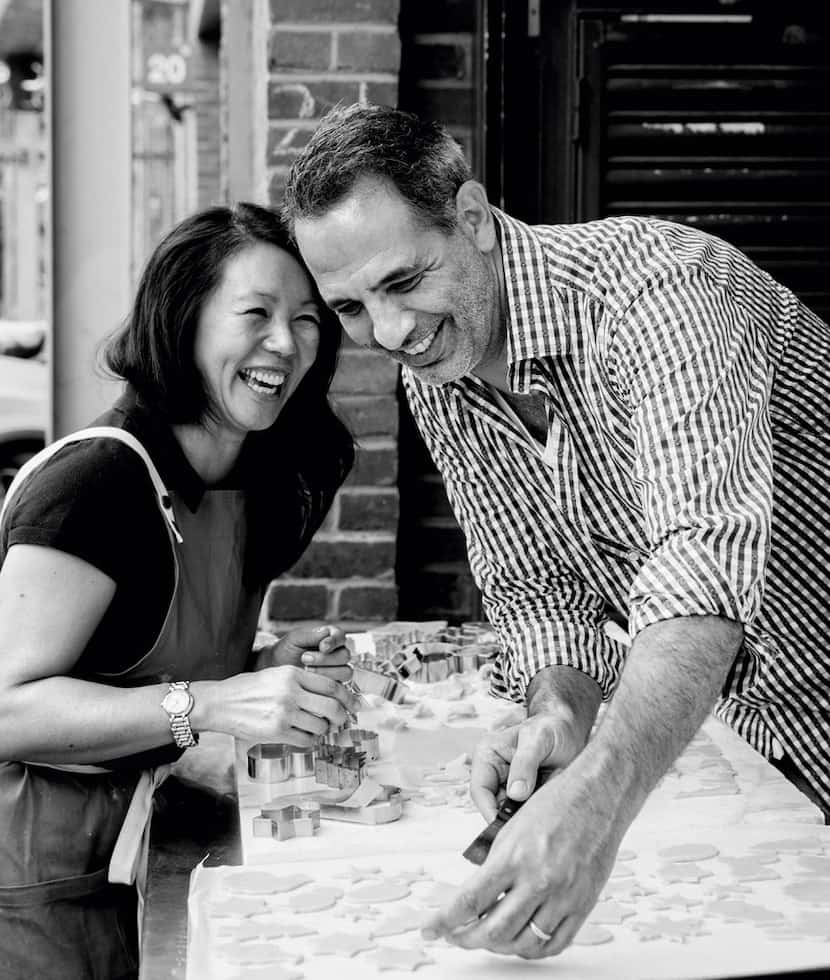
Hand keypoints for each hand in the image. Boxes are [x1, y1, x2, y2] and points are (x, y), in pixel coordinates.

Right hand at [202, 665, 359, 746]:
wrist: (220, 703)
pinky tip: (303, 737)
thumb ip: (301, 682)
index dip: (347, 697)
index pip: (331, 685)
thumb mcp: (276, 675)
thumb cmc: (248, 689)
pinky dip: (310, 741)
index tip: (353, 704)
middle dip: (341, 717)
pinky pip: (306, 740)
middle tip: (341, 721)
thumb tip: (329, 694)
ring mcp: (284, 712)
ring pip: (320, 725)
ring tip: (316, 728)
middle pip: (332, 706)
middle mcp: (291, 692)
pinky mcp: (276, 731)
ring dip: (323, 730)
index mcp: (293, 674)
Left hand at [258, 625, 352, 683]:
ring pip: (345, 672)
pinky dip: (326, 684)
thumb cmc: (284, 651)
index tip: (322, 646)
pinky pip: (339, 687)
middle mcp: (335, 654)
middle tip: (305, 658)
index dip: (334, 641)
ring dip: (327, 672)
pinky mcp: (332, 686)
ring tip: (307, 670)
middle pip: (345, 655)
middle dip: (326, 658)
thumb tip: (326, 634)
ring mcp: (335, 671)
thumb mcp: (293, 639)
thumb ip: (310, 635)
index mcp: (328, 638)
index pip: (341, 636)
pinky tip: (311, 682)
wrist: (274, 669)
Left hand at [423, 759, 624, 957]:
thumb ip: (495, 863)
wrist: (599, 794)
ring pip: (522, 943)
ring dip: (498, 947)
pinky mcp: (583, 905)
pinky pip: (554, 943)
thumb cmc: (557, 802)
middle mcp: (538, 880)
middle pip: (493, 930)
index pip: (470, 900)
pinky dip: (531, 949)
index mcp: (514, 855)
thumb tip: (474, 895)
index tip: (430, 929)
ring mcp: (563, 896)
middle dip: (466, 939)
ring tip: (486, 938)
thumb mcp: (511, 825)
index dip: (444, 921)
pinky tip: (520, 941)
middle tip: (454, 936)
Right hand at [470, 713, 586, 821]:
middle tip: (529, 824)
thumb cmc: (550, 727)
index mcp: (488, 754)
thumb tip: (515, 793)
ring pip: (509, 812)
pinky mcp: (524, 794)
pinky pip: (524, 812)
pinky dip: (534, 815)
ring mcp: (509, 785)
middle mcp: (494, 772)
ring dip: (524, 816)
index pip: (480, 790)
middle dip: (509, 817)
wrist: (569, 730)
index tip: (506, 826)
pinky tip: (546, 811)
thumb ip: (525, 764)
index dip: (489, 811)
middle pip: (492, 806)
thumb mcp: (538, 740)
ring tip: (542, 814)